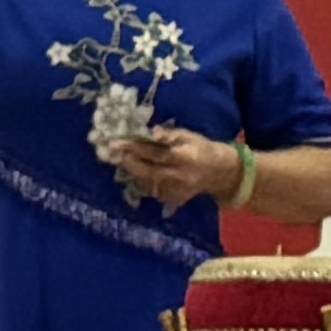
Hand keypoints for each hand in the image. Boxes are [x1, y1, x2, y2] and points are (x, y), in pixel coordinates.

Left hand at [115, 127, 245, 212]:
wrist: (218, 172)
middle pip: (148, 171)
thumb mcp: (189, 135)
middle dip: (128, 161)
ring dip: (132, 171)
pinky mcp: (173, 198)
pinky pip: (153, 190)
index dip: (135, 148)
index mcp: (184, 158)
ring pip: (148, 182)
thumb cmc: (201, 148)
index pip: (155, 153)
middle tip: (112, 152)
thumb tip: (154, 131)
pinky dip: (142, 181)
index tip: (116, 143)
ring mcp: (176, 190)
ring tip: (121, 160)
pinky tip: (136, 172)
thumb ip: (171, 135)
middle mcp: (179, 177)